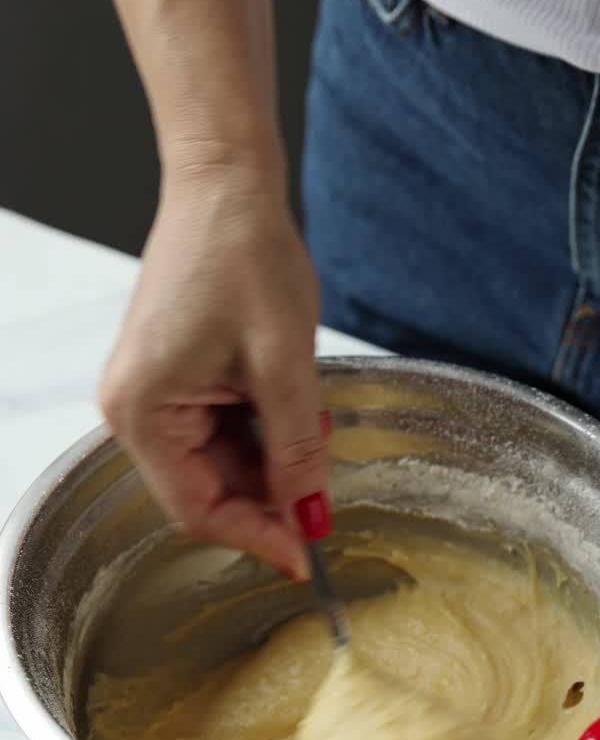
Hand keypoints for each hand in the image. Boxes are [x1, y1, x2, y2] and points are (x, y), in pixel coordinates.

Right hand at [100, 163, 326, 579]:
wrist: (226, 185)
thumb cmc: (243, 256)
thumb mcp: (285, 367)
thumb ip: (297, 453)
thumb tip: (312, 520)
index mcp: (143, 411)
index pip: (198, 509)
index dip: (257, 536)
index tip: (309, 554)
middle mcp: (134, 409)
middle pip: (206, 491)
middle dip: (270, 498)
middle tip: (325, 497)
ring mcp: (151, 394)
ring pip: (218, 464)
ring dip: (271, 463)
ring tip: (314, 431)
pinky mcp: (173, 379)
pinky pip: (219, 431)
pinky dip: (261, 434)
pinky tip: (293, 412)